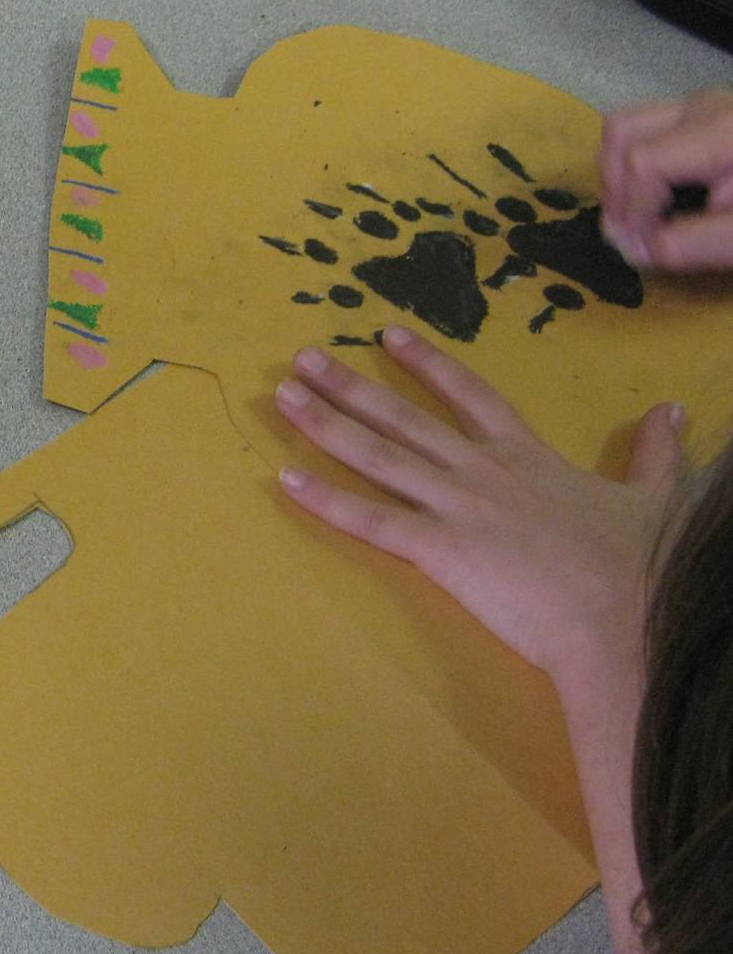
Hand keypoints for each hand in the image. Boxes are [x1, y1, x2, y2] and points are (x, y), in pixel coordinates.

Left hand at [271, 325, 683, 680]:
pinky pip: (373, 520)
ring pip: (378, 455)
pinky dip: (327, 501)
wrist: (627, 618)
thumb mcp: (655, 497)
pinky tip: (286, 479)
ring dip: (325, 423)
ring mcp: (459, 507)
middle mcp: (483, 471)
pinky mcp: (442, 550)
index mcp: (526, 456)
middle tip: (302, 356)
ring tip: (282, 395)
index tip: (386, 335)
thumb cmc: (642, 566)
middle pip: (403, 416)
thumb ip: (655, 453)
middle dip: (349, 384)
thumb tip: (672, 409)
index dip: (427, 363)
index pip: (469, 395)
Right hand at [600, 88, 732, 270]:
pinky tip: (664, 198)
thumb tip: (636, 249)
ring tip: (640, 217)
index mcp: (721, 131)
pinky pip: (653, 129)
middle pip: (622, 134)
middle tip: (631, 237)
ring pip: (631, 126)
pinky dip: (640, 164)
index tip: (639, 252)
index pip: (640, 163)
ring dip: (621, 174)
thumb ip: (692, 243)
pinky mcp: (714, 116)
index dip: (628, 212)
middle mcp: (707, 105)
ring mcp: (710, 105)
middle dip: (614, 191)